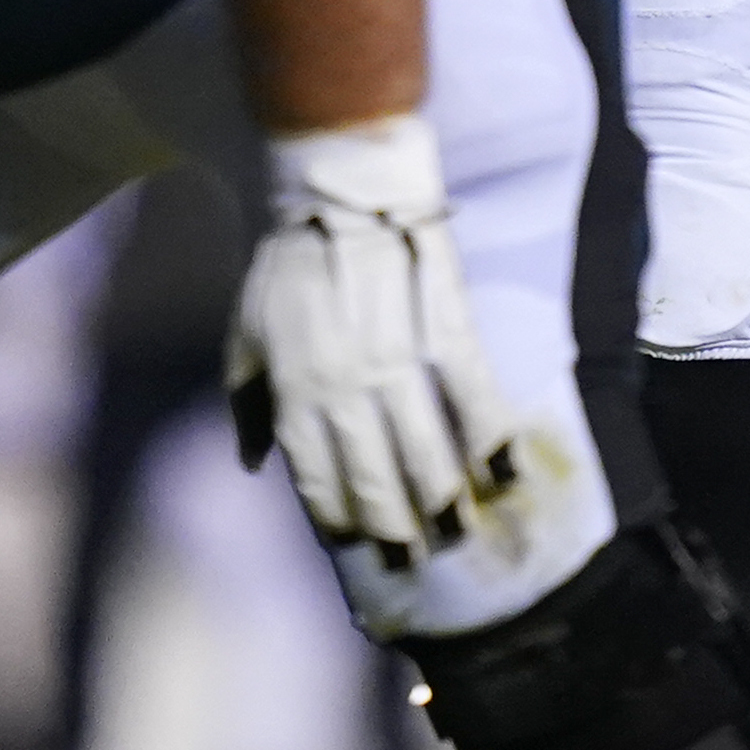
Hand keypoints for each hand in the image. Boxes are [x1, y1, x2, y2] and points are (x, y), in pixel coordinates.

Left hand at [225, 114, 533, 566]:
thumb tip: (251, 465)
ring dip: (443, 497)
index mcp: (297, 386)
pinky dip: (489, 437)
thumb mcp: (248, 332)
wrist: (343, 192)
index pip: (318, 474)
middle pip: (376, 474)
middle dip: (395, 524)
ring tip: (457, 531)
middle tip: (414, 557)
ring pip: (426, 447)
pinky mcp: (445, 330)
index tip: (358, 545)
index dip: (339, 516)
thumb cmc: (290, 265)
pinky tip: (502, 471)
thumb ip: (247, 401)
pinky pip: (472, 395)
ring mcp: (400, 359)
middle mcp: (348, 384)